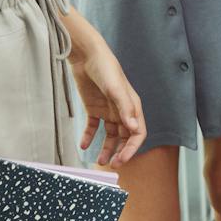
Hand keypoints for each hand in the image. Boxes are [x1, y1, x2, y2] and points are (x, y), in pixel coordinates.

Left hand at [70, 41, 145, 167]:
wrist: (86, 56)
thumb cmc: (106, 69)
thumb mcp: (116, 89)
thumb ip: (126, 109)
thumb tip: (135, 129)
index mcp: (132, 106)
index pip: (138, 133)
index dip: (132, 148)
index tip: (122, 159)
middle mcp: (122, 110)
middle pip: (125, 137)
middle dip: (120, 152)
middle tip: (112, 165)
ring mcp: (108, 110)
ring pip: (109, 135)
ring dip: (106, 148)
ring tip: (99, 161)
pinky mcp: (94, 108)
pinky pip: (93, 127)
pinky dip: (89, 137)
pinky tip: (83, 145)